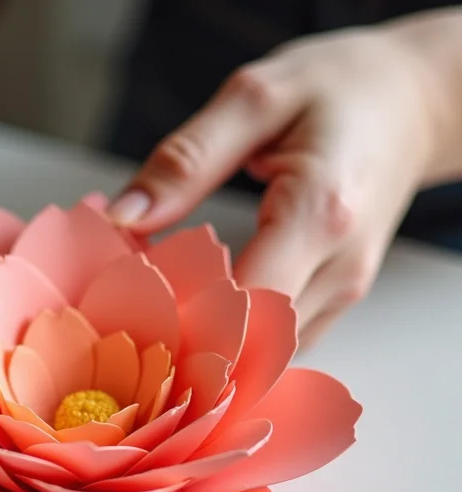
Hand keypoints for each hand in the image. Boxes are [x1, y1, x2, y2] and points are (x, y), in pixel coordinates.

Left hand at [108, 27, 442, 346]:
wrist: (411, 104)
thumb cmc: (339, 90)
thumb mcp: (255, 98)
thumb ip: (186, 160)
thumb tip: (122, 217)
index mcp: (318, 214)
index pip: (241, 309)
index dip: (178, 323)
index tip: (128, 306)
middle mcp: (338, 268)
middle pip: (248, 346)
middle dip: (182, 339)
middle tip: (131, 311)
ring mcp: (342, 292)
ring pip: (262, 357)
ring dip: (205, 344)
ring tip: (160, 307)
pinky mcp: (336, 300)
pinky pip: (277, 345)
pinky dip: (233, 337)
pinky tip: (199, 306)